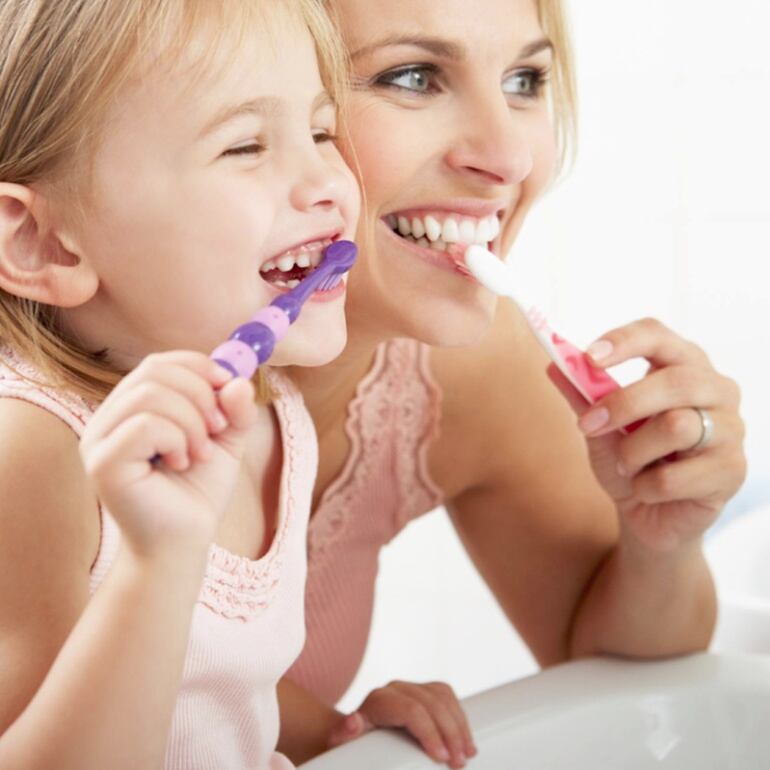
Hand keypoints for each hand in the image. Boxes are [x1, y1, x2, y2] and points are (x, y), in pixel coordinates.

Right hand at [80, 351, 259, 558]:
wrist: (183, 543)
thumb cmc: (197, 491)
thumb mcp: (227, 441)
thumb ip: (236, 408)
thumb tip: (238, 379)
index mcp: (133, 407)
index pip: (159, 363)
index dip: (198, 366)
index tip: (228, 385)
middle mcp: (108, 418)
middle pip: (153, 371)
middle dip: (200, 393)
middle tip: (219, 428)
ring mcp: (99, 440)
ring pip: (149, 395)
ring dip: (191, 420)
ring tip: (201, 452)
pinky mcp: (103, 463)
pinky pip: (144, 426)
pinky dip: (176, 439)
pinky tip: (181, 463)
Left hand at [327, 681, 476, 768]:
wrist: (351, 734)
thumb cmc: (349, 744)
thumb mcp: (342, 741)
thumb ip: (344, 733)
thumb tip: (354, 721)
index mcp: (378, 701)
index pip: (412, 710)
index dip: (430, 732)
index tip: (441, 758)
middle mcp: (395, 689)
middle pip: (432, 704)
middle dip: (450, 734)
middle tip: (458, 763)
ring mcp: (411, 688)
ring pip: (443, 697)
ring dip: (459, 726)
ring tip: (466, 755)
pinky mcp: (423, 692)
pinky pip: (447, 697)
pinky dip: (460, 718)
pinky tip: (466, 740)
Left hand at [549, 318, 746, 551]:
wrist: (649, 514)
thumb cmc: (630, 459)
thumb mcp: (600, 425)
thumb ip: (582, 395)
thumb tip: (554, 364)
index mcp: (683, 365)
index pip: (659, 335)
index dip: (624, 341)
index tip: (588, 358)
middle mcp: (717, 390)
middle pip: (675, 381)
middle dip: (623, 404)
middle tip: (588, 424)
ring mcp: (731, 430)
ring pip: (676, 427)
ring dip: (632, 453)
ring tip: (627, 466)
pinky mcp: (732, 471)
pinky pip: (673, 477)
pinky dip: (645, 487)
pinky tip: (647, 489)